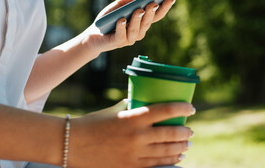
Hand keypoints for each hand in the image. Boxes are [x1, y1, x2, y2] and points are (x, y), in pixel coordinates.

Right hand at [68, 101, 194, 167]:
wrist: (73, 144)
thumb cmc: (93, 123)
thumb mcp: (114, 110)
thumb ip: (132, 107)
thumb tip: (144, 102)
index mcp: (133, 117)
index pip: (165, 110)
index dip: (182, 108)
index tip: (191, 108)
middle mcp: (137, 136)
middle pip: (170, 134)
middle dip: (185, 132)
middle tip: (191, 130)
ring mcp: (134, 154)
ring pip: (166, 151)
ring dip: (181, 147)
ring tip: (187, 144)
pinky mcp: (130, 167)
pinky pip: (156, 165)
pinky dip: (170, 161)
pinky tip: (176, 158)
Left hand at [82, 0, 175, 57]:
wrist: (94, 34)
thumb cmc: (109, 19)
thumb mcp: (120, 5)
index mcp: (142, 22)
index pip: (157, 15)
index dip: (165, 7)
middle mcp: (139, 32)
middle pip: (148, 22)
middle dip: (151, 13)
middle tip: (153, 3)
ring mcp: (129, 39)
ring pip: (136, 30)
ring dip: (138, 20)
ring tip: (138, 10)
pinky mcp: (117, 42)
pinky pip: (121, 35)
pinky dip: (121, 27)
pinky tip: (122, 19)